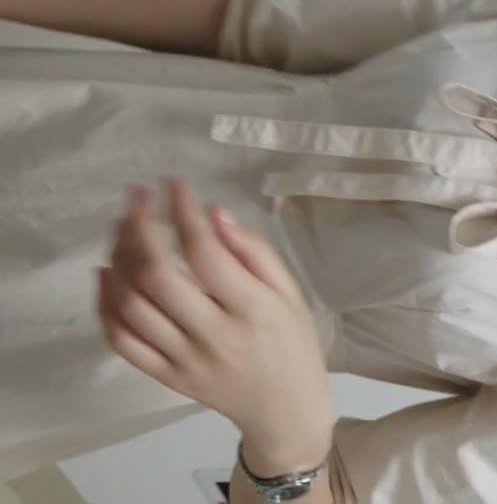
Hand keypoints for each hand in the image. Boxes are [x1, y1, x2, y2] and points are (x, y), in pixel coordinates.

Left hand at [96, 177, 334, 444]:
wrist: (284, 410)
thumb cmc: (292, 342)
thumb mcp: (290, 293)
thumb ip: (255, 253)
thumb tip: (213, 213)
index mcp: (253, 309)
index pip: (205, 253)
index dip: (183, 213)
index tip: (174, 185)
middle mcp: (214, 335)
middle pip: (156, 276)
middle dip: (138, 228)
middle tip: (138, 199)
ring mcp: (184, 359)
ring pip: (131, 305)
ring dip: (118, 258)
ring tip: (122, 228)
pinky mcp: (165, 377)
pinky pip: (122, 340)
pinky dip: (105, 304)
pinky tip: (106, 274)